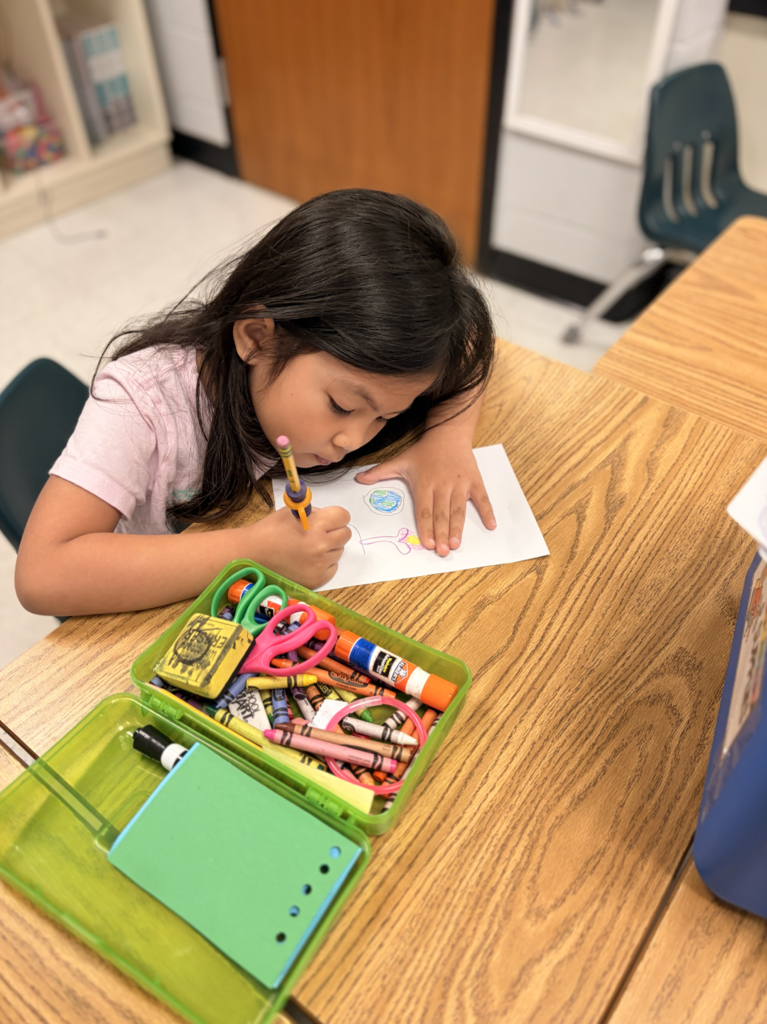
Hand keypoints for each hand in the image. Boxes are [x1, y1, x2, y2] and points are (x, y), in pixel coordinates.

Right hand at [245, 505, 351, 588]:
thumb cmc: (270, 530)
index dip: (336, 517)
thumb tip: (328, 518)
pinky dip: (324, 564)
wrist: (252, 555)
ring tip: (308, 548)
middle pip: (345, 534)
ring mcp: (320, 565)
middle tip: (318, 534)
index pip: (344, 516)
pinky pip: (332, 567)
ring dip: (328, 548)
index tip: (328, 520)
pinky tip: (307, 560)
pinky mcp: (316, 580)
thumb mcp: (292, 512)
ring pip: (339, 552)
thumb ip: (314, 513)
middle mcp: (321, 546)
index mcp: (317, 526)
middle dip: (334, 531)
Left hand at [355, 436, 495, 556]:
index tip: (428, 542)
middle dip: (442, 533)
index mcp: (425, 484)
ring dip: (459, 528)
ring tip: (458, 544)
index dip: (426, 527)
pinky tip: (491, 526)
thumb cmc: (424, 451)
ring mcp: (460, 484)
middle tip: (443, 551)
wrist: (449, 433)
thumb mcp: (401, 460)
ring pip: (459, 509)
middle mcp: (443, 485)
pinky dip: (487, 511)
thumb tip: (358, 479)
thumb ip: (380, 472)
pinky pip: (482, 498)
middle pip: (442, 513)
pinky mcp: (474, 481)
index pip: (425, 510)